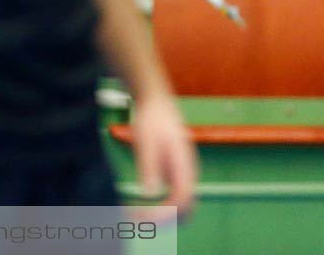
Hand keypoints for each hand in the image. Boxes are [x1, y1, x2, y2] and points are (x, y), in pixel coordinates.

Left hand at [130, 91, 197, 219]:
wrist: (155, 101)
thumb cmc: (151, 118)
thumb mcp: (146, 141)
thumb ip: (149, 166)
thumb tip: (149, 192)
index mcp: (184, 166)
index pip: (181, 199)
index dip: (164, 213)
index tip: (143, 217)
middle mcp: (187, 174)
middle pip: (185, 208)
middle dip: (164, 220)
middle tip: (138, 222)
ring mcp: (181, 174)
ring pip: (179, 205)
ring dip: (161, 216)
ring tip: (135, 218)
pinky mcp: (173, 173)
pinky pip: (171, 198)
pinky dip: (158, 207)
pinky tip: (138, 207)